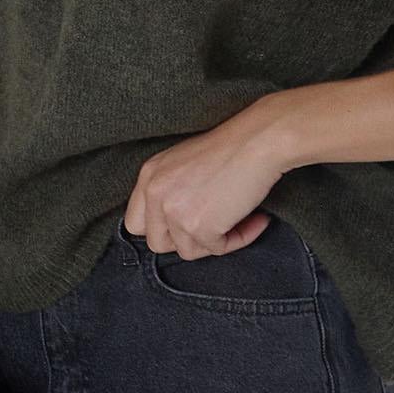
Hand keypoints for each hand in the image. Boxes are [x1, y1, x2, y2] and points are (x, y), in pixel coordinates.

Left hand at [124, 111, 289, 260]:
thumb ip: (169, 190)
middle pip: (157, 243)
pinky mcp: (199, 227)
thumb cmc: (230, 147)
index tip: (185, 225)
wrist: (258, 141)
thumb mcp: (182, 163)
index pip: (135, 223)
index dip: (160, 229)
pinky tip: (254, 219)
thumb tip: (174, 223)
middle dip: (185, 239)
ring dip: (213, 241)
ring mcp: (174, 212)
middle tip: (212, 226)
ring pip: (188, 251)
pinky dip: (239, 238)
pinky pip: (217, 249)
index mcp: (149, 176)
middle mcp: (155, 194)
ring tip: (237, 219)